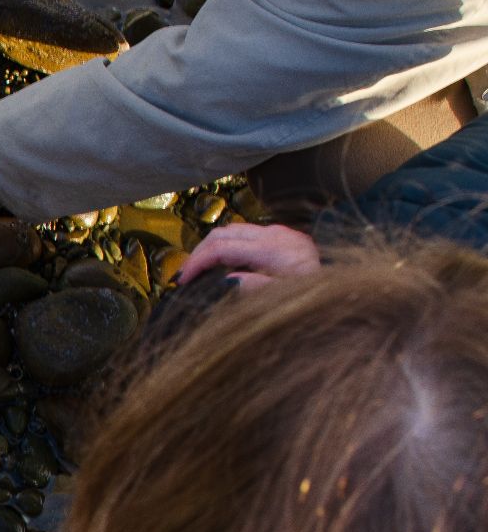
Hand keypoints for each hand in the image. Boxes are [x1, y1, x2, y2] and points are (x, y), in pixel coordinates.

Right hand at [178, 223, 320, 289]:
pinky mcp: (286, 239)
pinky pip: (249, 236)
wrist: (351, 293)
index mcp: (275, 250)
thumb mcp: (286, 301)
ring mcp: (282, 234)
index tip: (181, 281)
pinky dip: (229, 248)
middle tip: (183, 275)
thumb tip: (228, 281)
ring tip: (198, 270)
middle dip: (199, 252)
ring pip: (235, 231)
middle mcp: (277, 235)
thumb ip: (257, 289)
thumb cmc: (319, 300)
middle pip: (225, 233)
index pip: (222, 247)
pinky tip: (224, 266)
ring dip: (212, 248)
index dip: (197, 261)